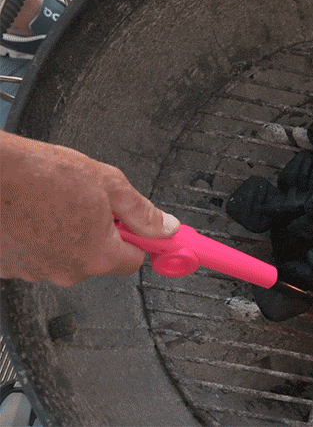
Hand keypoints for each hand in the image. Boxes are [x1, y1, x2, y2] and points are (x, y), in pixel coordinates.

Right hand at [1, 131, 179, 285]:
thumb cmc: (40, 173)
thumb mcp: (108, 183)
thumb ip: (141, 211)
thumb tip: (165, 227)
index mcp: (98, 255)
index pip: (133, 260)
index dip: (136, 239)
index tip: (134, 227)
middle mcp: (66, 271)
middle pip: (97, 258)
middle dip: (97, 234)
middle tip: (86, 203)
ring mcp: (33, 272)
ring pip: (62, 256)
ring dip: (63, 236)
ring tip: (51, 204)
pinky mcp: (7, 267)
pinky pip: (32, 255)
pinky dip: (34, 238)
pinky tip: (30, 214)